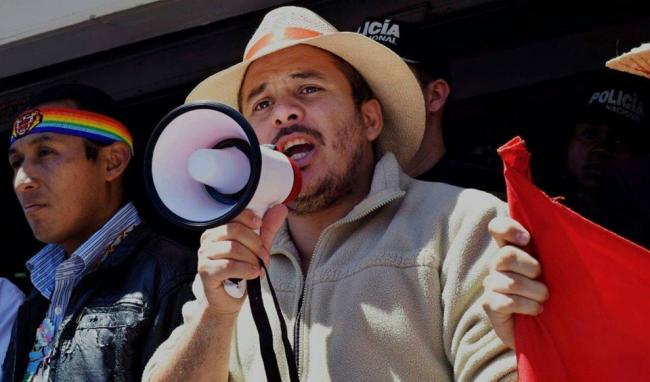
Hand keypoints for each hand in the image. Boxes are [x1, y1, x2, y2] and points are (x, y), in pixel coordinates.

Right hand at [195, 205, 287, 316]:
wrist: (229, 301)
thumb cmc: (241, 273)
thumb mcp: (257, 249)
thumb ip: (267, 229)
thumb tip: (281, 208)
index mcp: (218, 230)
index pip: (232, 215)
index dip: (248, 218)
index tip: (259, 225)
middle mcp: (208, 240)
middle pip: (234, 230)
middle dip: (255, 244)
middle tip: (264, 257)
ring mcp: (204, 256)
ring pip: (232, 248)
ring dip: (251, 259)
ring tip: (257, 268)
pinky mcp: (205, 272)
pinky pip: (228, 266)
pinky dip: (245, 270)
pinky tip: (252, 274)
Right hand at [482, 216, 548, 349]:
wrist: (547, 330)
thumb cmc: (554, 295)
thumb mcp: (555, 270)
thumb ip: (552, 251)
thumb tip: (568, 231)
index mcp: (512, 249)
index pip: (497, 227)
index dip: (508, 228)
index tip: (527, 239)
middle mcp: (497, 264)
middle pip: (507, 255)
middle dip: (532, 268)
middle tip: (542, 279)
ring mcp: (491, 284)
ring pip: (512, 282)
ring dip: (536, 293)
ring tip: (543, 300)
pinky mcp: (489, 304)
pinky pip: (508, 302)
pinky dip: (528, 307)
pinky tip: (535, 311)